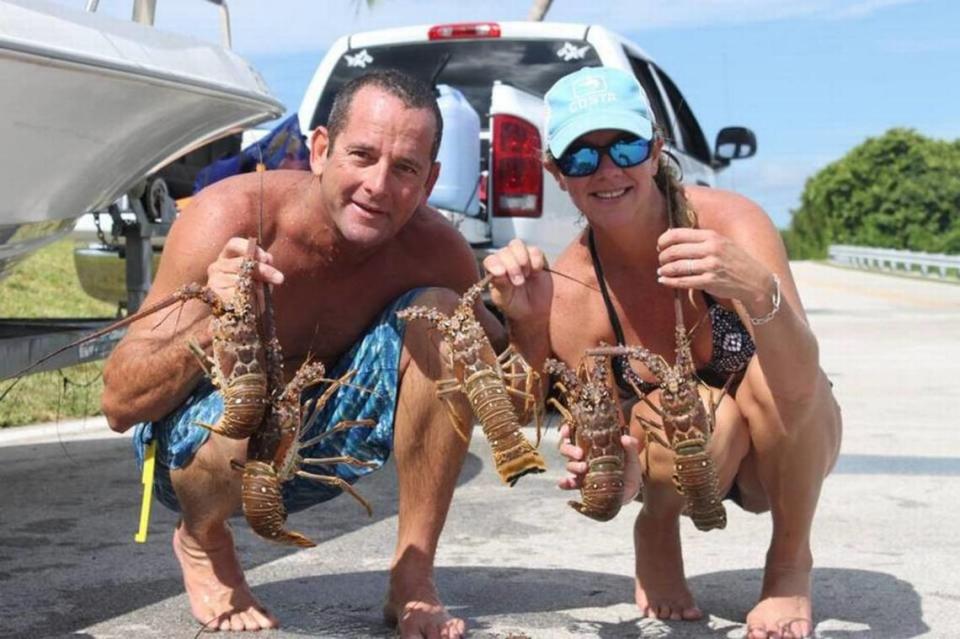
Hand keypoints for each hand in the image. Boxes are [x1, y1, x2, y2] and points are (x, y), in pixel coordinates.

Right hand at [206, 237, 283, 307]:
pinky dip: (248, 297)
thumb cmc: (250, 293)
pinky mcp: (215, 295)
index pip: (234, 244)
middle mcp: (217, 266)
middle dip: (263, 270)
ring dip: (257, 286)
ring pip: (241, 278)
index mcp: (227, 257)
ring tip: (264, 294)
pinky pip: (236, 292)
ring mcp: (214, 280)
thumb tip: (268, 258)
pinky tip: (251, 302)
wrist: (237, 319)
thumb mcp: (260, 277)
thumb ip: (264, 266)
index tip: (266, 258)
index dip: (250, 247)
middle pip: (242, 262)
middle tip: (279, 278)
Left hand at [482, 239, 551, 324]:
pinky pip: (534, 250)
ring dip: (522, 258)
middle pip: (504, 251)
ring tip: (527, 275)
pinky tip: (536, 272)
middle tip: (519, 282)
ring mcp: (521, 257)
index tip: (502, 273)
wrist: (534, 311)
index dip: (495, 264)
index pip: (491, 260)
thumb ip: (500, 286)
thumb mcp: (504, 300)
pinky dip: (535, 260)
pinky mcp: (536, 257)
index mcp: (493, 270)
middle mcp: (505, 260)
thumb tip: (498, 273)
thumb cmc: (514, 305)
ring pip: (517, 245)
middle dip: (512, 265)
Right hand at [557, 423, 642, 504]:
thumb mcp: (631, 455)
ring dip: (573, 466)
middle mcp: (583, 455)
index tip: (567, 430)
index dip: (567, 430)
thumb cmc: (629, 468)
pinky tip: (565, 482)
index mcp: (592, 444)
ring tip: (584, 468)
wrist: (632, 489)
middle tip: (580, 454)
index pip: (574, 433)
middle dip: (569, 449)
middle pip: (566, 448)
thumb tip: (625, 438)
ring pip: (569, 465)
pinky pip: (570, 483)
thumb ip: (630, 446)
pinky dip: (565, 483)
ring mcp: (582, 470)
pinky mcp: (582, 484)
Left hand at [656, 228, 772, 305]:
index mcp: (711, 236)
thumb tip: (671, 236)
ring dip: (664, 270)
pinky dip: (670, 282)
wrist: (754, 279)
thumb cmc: (734, 260)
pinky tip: (663, 281)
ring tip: (661, 271)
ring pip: (677, 267)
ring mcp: (711, 266)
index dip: (664, 240)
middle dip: (662, 257)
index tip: (660, 246)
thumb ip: (699, 239)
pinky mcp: (710, 282)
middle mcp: (711, 249)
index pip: (677, 234)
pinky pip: (683, 281)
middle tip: (661, 261)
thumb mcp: (721, 242)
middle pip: (674, 251)